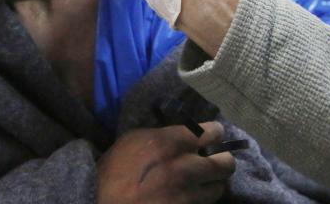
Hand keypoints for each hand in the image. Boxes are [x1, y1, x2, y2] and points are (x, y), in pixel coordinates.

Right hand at [97, 122, 235, 203]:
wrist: (102, 202)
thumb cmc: (115, 168)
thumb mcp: (135, 138)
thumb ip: (164, 134)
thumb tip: (185, 135)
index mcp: (174, 142)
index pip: (214, 132)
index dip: (214, 133)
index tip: (211, 136)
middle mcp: (188, 168)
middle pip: (227, 163)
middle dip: (223, 160)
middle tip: (215, 159)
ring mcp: (188, 195)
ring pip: (219, 188)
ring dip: (213, 183)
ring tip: (203, 181)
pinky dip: (199, 200)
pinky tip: (189, 195)